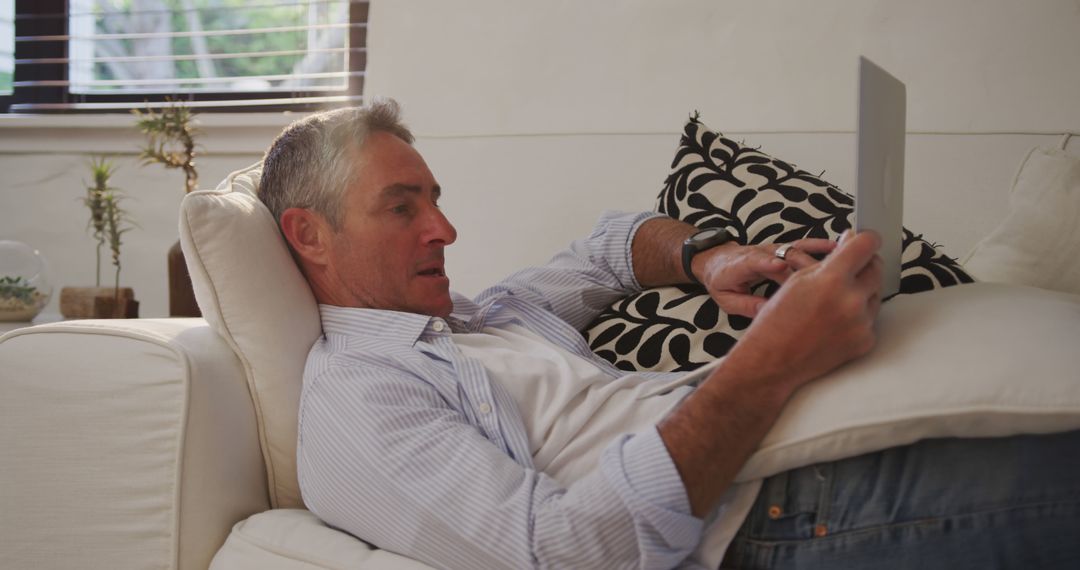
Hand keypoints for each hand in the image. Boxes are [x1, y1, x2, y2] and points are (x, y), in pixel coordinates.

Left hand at [692, 238, 836, 316]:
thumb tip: (768, 316)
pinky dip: (819, 246)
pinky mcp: (781, 249)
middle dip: (802, 267)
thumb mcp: (726, 299)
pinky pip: (802, 245)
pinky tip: (837, 248)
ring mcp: (772, 250)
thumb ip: (746, 305)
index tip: (779, 266)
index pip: (754, 262)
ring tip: (840, 260)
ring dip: (815, 256)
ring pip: (796, 250)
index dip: (766, 263)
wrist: (717, 261)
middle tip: (823, 277)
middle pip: (783, 257)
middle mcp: (759, 253)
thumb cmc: (721, 282)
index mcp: (739, 266)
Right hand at [723, 231, 882, 392]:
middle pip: (876, 268)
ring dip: (860, 293)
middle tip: (846, 271)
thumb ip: (831, 260)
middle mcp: (851, 300)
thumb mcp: (798, 279)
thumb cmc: (778, 321)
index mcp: (832, 279)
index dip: (866, 239)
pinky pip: (871, 319)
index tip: (865, 240)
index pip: (867, 245)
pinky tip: (835, 322)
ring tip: (833, 303)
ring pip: (875, 294)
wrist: (773, 360)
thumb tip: (851, 243)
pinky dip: (858, 317)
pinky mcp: (865, 341)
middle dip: (864, 265)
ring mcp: (861, 323)